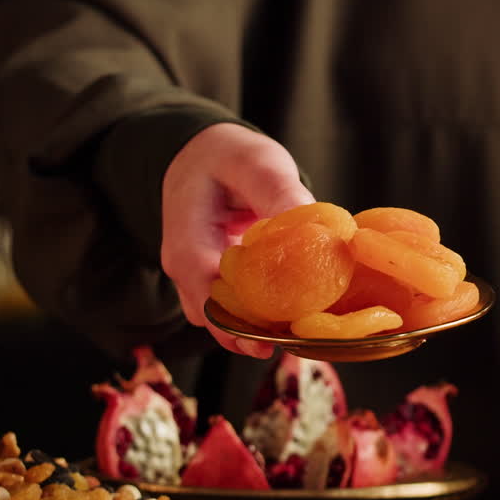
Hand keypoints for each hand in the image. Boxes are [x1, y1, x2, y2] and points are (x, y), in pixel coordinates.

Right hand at [160, 123, 313, 357]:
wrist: (205, 155)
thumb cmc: (226, 157)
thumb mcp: (255, 163)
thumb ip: (279, 192)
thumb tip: (312, 227)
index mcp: (187, 240)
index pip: (206, 295)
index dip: (236, 324)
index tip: (272, 341)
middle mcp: (187, 267)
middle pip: (215, 317)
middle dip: (253, 334)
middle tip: (299, 344)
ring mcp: (201, 278)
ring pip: (226, 318)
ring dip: (261, 327)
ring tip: (303, 333)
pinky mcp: (222, 281)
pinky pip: (239, 307)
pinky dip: (266, 313)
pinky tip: (299, 312)